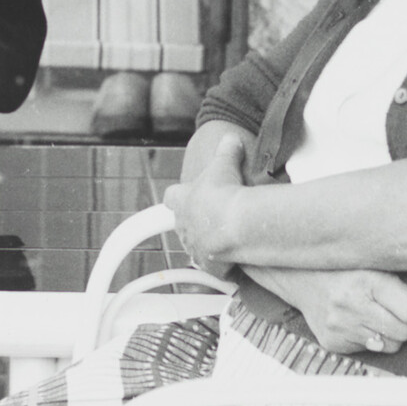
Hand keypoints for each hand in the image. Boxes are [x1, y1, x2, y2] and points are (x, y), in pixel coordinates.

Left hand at [164, 130, 248, 278]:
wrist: (234, 222)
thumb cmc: (224, 192)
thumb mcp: (224, 163)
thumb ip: (227, 149)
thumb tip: (231, 138)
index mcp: (182, 201)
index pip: (171, 198)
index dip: (180, 196)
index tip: (187, 195)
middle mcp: (184, 226)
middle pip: (184, 224)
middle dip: (196, 222)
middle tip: (215, 216)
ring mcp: (196, 247)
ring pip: (197, 246)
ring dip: (208, 243)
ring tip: (226, 238)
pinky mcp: (211, 265)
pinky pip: (215, 267)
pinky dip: (223, 264)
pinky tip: (235, 258)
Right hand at [243, 266, 406, 355]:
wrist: (298, 274)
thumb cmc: (343, 266)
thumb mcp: (382, 266)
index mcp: (368, 280)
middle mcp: (351, 304)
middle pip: (405, 332)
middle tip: (402, 313)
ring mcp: (340, 326)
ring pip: (390, 346)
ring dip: (393, 334)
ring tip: (381, 315)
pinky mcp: (333, 342)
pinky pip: (370, 350)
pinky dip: (372, 338)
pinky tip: (361, 321)